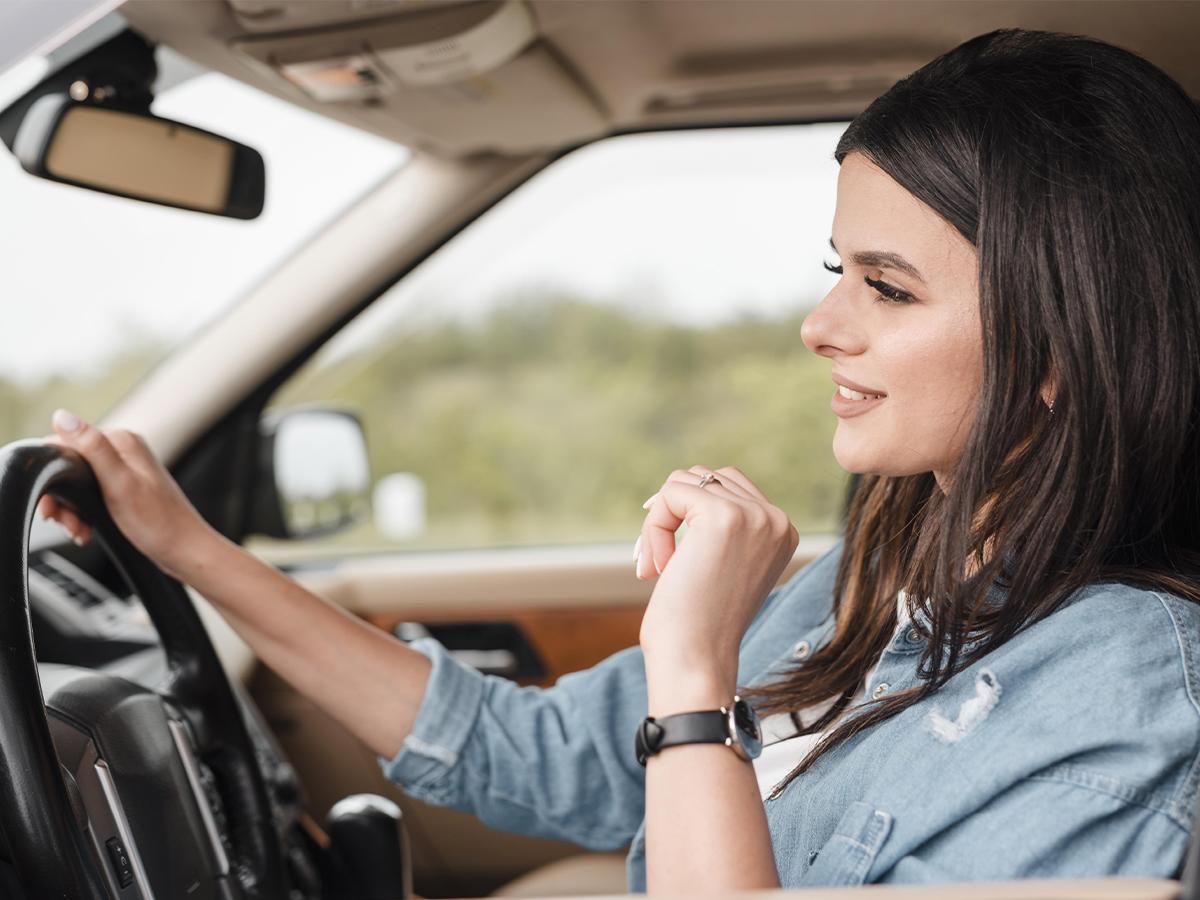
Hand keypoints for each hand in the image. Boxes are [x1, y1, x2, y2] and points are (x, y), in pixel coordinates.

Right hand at [36, 409, 214, 580]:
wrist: (185, 550)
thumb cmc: (159, 522)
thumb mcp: (119, 483)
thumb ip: (92, 448)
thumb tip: (61, 415)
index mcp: (121, 442)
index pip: (65, 443)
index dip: (50, 473)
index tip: (53, 504)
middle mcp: (123, 451)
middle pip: (68, 467)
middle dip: (61, 499)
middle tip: (66, 523)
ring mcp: (124, 470)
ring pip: (76, 485)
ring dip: (70, 511)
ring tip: (78, 531)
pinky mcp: (124, 490)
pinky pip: (89, 497)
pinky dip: (82, 515)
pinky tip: (86, 531)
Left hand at [636, 466, 797, 700]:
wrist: (697, 660)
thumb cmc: (698, 624)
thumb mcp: (721, 564)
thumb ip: (720, 525)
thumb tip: (687, 479)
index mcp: (782, 531)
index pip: (727, 486)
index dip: (687, 515)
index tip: (672, 560)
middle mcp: (776, 519)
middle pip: (705, 477)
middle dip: (672, 514)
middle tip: (657, 563)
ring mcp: (754, 516)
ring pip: (685, 481)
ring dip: (659, 522)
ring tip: (656, 565)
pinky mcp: (724, 516)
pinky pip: (671, 492)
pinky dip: (653, 526)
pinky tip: (657, 566)